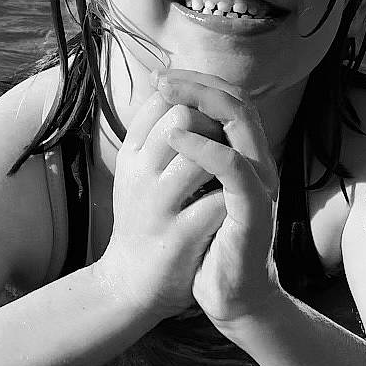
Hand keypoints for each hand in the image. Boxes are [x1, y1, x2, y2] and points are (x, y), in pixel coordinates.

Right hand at [99, 82, 230, 319]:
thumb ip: (154, 129)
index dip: (197, 100)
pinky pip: (215, 203)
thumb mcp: (139, 171)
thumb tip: (176, 81)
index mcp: (130, 154)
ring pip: (200, 155)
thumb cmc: (144, 219)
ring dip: (227, 158)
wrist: (132, 284)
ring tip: (231, 170)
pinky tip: (235, 202)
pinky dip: (232, 198)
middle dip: (215, 123)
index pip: (164, 98)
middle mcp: (137, 175)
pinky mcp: (177, 239)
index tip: (211, 121)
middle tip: (227, 143)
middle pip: (181, 116)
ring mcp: (156, 207)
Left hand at [153, 70, 282, 327]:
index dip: (198, 82)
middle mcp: (259, 165)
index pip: (230, 102)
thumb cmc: (208, 247)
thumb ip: (189, 161)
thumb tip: (164, 124)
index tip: (161, 77)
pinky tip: (176, 139)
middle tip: (163, 77)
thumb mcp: (194, 195)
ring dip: (202, 102)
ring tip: (168, 95)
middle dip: (199, 83)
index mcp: (246, 158)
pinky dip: (205, 148)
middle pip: (239, 103)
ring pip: (242, 125)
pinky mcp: (254, 211)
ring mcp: (261, 186)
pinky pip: (234, 169)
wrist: (229, 297)